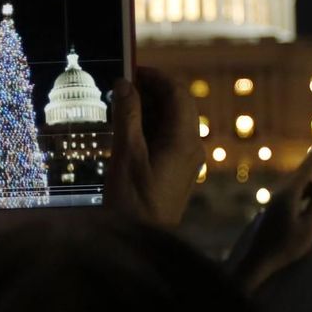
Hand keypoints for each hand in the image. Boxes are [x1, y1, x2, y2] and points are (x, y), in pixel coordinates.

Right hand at [105, 68, 204, 226]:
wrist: (144, 242)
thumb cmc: (133, 201)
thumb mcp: (126, 155)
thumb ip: (127, 116)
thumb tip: (125, 83)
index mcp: (184, 140)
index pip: (177, 92)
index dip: (155, 76)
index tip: (129, 70)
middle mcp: (192, 145)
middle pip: (177, 103)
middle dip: (151, 90)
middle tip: (121, 87)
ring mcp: (187, 158)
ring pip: (173, 118)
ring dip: (149, 107)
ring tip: (120, 107)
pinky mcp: (179, 168)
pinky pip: (169, 135)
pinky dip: (150, 125)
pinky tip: (127, 129)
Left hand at [233, 143, 311, 294]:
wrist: (259, 260)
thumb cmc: (284, 245)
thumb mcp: (309, 227)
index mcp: (289, 193)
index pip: (306, 168)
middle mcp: (280, 193)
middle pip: (305, 180)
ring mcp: (276, 201)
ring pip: (301, 191)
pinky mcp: (275, 209)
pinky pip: (295, 199)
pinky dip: (307, 203)